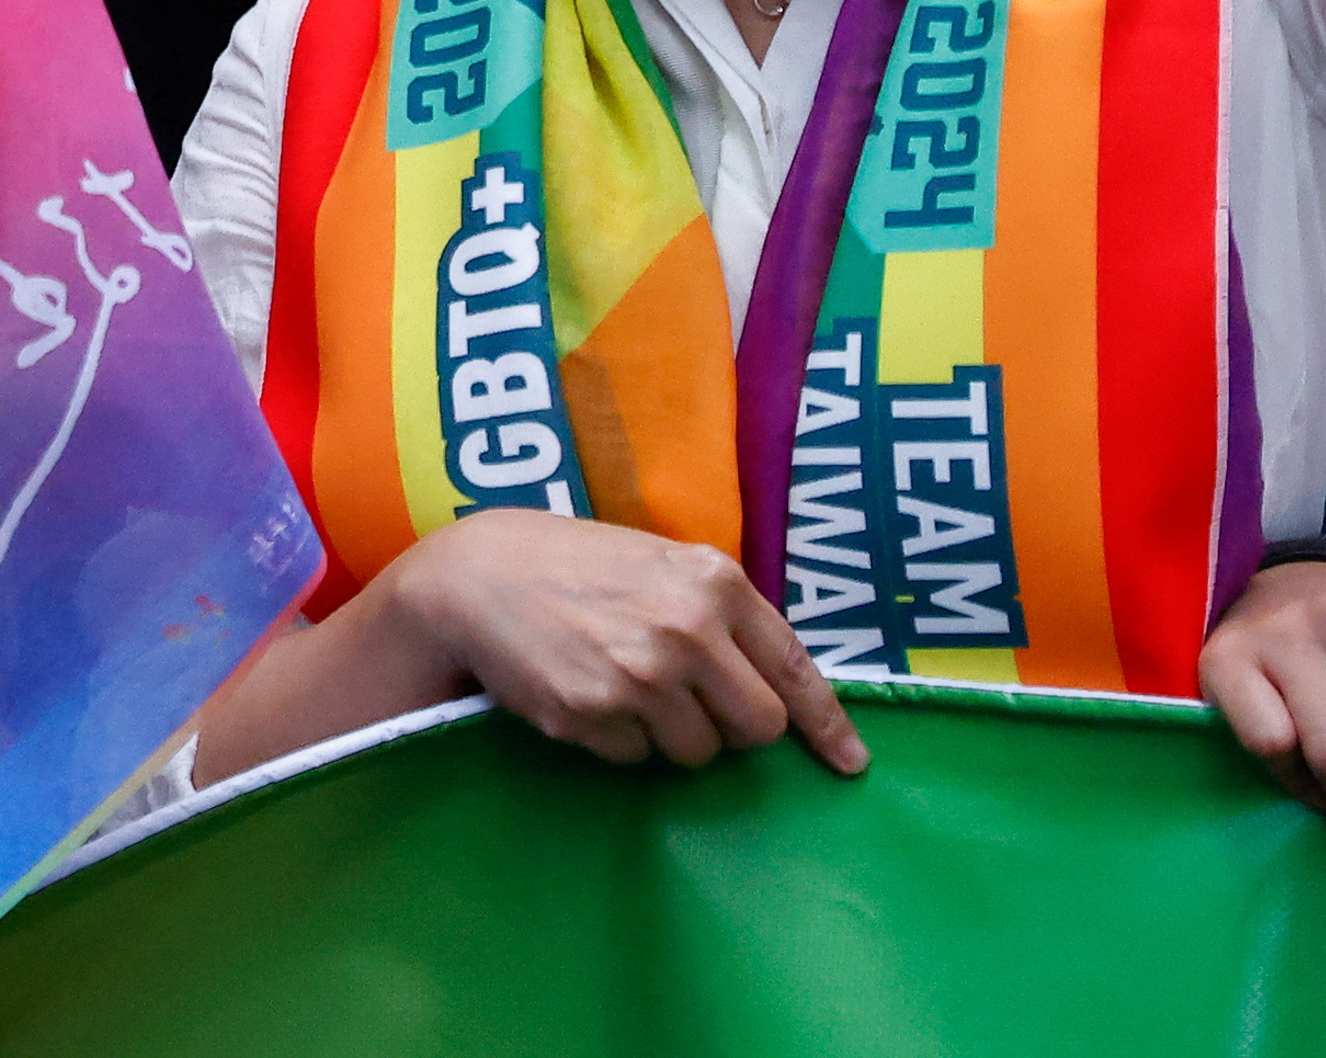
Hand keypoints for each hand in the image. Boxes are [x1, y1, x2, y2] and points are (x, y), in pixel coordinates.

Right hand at [375, 508, 870, 775]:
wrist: (475, 576)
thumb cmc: (576, 564)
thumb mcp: (660, 562)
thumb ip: (721, 614)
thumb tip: (777, 688)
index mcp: (712, 583)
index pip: (793, 668)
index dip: (828, 724)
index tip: (850, 764)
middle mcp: (685, 630)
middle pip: (758, 727)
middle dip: (734, 726)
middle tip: (694, 701)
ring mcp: (639, 677)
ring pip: (698, 752)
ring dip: (672, 735)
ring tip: (626, 686)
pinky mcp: (593, 715)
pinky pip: (637, 759)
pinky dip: (620, 739)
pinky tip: (588, 692)